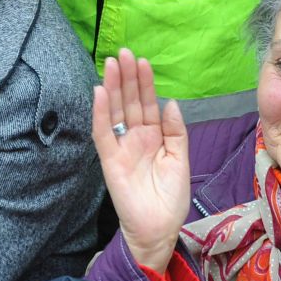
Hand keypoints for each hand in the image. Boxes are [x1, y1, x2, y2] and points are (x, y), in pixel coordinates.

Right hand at [92, 49, 190, 273]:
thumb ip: (175, 131)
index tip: (142, 61)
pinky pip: (103, 133)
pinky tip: (100, 93)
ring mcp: (121, 147)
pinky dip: (100, 113)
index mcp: (154, 135)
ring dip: (112, 88)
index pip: (147, 103)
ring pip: (115, 111)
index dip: (144, 83)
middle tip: (122, 52)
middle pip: (129, 102)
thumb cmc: (171, 197)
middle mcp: (135, 137)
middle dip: (126, 77)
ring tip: (111, 64)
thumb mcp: (180, 159)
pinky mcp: (109, 160)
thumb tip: (170, 103)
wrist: (159, 228)